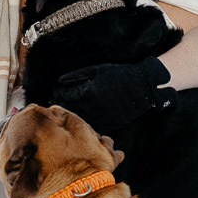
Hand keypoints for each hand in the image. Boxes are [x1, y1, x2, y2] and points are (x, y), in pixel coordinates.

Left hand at [51, 58, 173, 135]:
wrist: (142, 88)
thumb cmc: (119, 75)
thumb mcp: (97, 70)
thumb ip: (77, 76)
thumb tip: (60, 81)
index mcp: (87, 92)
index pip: (64, 96)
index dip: (57, 94)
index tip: (55, 94)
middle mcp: (91, 107)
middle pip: (68, 110)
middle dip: (60, 107)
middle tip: (55, 105)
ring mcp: (99, 117)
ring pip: (77, 120)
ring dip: (70, 117)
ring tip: (66, 114)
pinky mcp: (108, 124)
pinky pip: (90, 126)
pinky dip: (83, 124)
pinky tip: (80, 120)